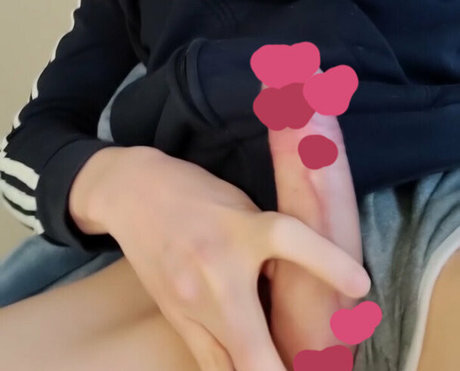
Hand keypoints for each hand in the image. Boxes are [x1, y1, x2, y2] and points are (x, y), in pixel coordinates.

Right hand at [100, 146, 369, 370]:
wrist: (132, 194)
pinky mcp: (176, 319)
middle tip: (320, 369)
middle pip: (253, 350)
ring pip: (231, 368)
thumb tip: (304, 282)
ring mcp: (191, 304)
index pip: (288, 240)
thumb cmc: (196, 194)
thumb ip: (269, 243)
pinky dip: (235, 369)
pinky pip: (210, 362)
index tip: (361, 284)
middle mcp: (215, 273)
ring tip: (290, 367)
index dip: (329, 262)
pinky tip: (253, 366)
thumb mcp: (240, 205)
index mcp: (239, 229)